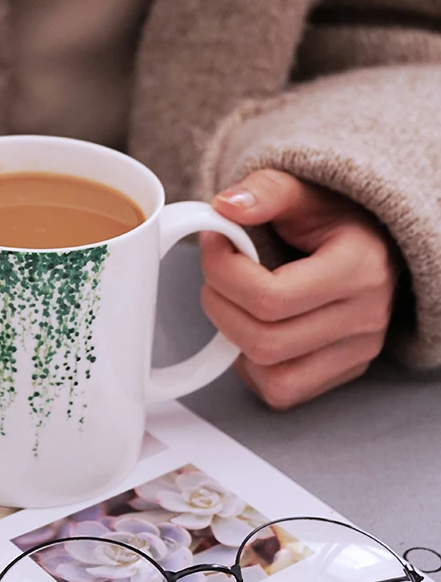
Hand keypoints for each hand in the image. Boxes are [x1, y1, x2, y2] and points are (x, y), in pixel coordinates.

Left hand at [201, 169, 399, 409]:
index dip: (223, 273)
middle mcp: (365, 317)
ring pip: (272, 373)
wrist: (367, 240)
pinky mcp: (344, 371)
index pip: (271, 298)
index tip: (213, 244)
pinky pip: (282, 390)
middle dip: (220, 305)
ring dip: (234, 339)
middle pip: (264, 340)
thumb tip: (226, 207)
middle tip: (216, 276)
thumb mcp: (300, 190)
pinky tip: (253, 328)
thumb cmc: (330, 217)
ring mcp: (357, 351)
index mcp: (358, 268)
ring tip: (234, 301)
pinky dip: (253, 366)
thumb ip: (265, 191)